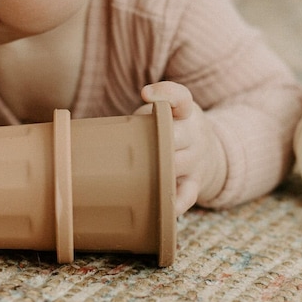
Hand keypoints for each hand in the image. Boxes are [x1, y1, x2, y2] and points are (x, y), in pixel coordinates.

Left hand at [137, 81, 226, 214]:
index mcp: (185, 113)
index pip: (182, 97)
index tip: (145, 93)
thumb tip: (93, 134)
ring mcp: (197, 160)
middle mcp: (195, 135)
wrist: (208, 152)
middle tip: (138, 144)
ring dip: (159, 169)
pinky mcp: (196, 183)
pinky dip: (176, 203)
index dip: (165, 92)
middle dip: (160, 138)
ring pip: (180, 165)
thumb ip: (140, 119)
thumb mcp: (161, 116)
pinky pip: (188, 195)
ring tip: (138, 174)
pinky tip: (163, 209)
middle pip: (179, 135)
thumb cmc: (170, 131)